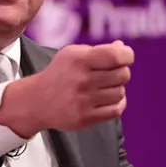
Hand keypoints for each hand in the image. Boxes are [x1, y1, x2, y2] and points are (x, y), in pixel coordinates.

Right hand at [0, 40, 133, 136]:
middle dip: (121, 72)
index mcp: (79, 60)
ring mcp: (84, 101)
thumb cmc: (59, 73)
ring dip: (116, 89)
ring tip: (104, 87)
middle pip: (122, 75)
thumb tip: (123, 48)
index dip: (127, 55)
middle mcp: (82, 80)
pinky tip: (109, 99)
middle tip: (111, 73)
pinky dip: (118, 103)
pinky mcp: (85, 118)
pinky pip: (116, 110)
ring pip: (120, 92)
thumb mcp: (73, 54)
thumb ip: (99, 50)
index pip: (116, 56)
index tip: (125, 57)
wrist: (38, 101)